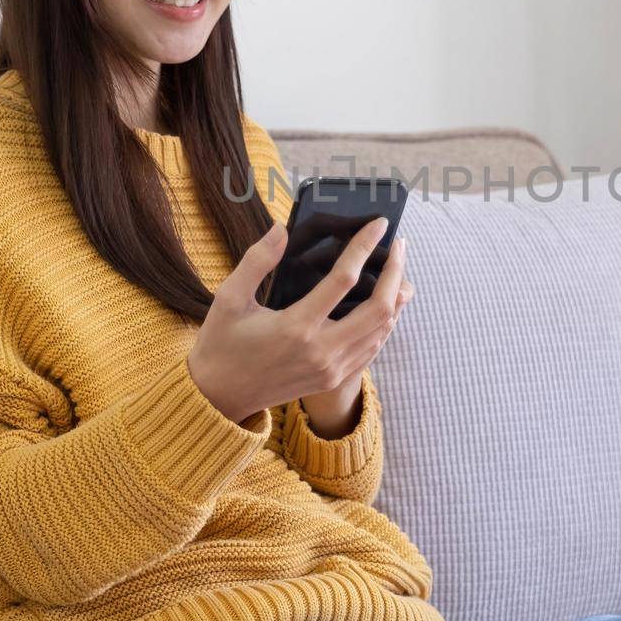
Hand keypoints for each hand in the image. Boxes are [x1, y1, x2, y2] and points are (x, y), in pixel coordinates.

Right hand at [187, 216, 409, 425]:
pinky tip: (386, 304)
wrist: (219, 397)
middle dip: (395, 272)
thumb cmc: (222, 343)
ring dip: (396, 297)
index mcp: (296, 327)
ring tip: (398, 269)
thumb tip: (281, 228)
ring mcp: (332, 368)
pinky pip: (373, 348)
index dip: (365, 247)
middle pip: (379, 308)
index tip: (379, 223)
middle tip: (400, 245)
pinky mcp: (334, 379)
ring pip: (382, 330)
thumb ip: (256, 261)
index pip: (344, 279)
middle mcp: (321, 350)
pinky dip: (386, 322)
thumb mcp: (229, 298)